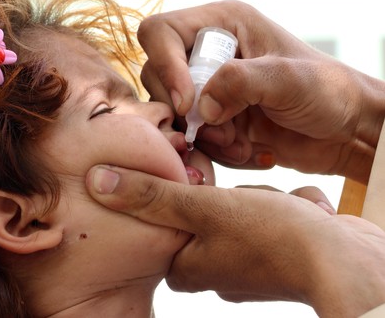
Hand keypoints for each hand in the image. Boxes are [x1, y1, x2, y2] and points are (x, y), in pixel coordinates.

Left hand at [86, 166, 384, 316]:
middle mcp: (213, 270)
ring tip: (277, 208)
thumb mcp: (204, 207)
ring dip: (261, 197)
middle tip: (244, 195)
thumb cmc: (273, 237)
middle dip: (228, 193)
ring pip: (241, 206)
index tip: (197, 176)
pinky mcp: (282, 253)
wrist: (349, 265)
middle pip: (203, 209)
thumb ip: (151, 194)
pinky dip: (285, 207)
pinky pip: (272, 214)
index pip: (163, 217)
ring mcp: (249, 264)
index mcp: (185, 266)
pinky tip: (300, 215)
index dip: (180, 187)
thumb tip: (97, 180)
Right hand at [138, 0, 384, 180]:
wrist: (349, 131)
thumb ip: (238, 82)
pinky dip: (215, 152)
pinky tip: (249, 152)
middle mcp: (207, 52)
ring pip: (171, 113)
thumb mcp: (286, 78)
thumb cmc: (328, 91)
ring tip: (242, 145)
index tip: (188, 103)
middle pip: (156, 76)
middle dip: (186, 112)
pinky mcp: (214, 119)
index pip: (160, 33)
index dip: (165, 66)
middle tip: (222, 131)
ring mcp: (209, 88)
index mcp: (221, 24)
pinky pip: (192, 137)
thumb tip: (197, 108)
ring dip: (204, 137)